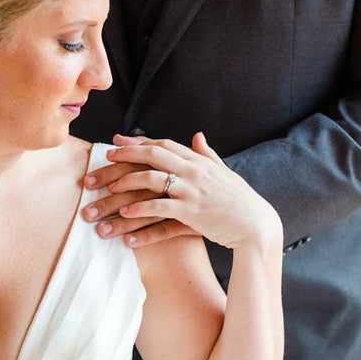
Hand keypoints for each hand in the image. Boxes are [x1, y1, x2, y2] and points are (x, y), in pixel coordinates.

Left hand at [84, 133, 280, 249]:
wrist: (255, 224)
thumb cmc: (239, 201)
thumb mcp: (223, 172)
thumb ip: (208, 154)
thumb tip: (198, 135)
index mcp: (199, 161)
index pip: (164, 145)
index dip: (139, 142)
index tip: (117, 142)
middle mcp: (194, 171)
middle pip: (153, 156)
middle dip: (126, 156)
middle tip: (105, 160)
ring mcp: (192, 190)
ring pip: (152, 179)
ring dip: (127, 183)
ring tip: (109, 190)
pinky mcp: (191, 211)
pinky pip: (160, 207)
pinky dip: (140, 209)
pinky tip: (126, 213)